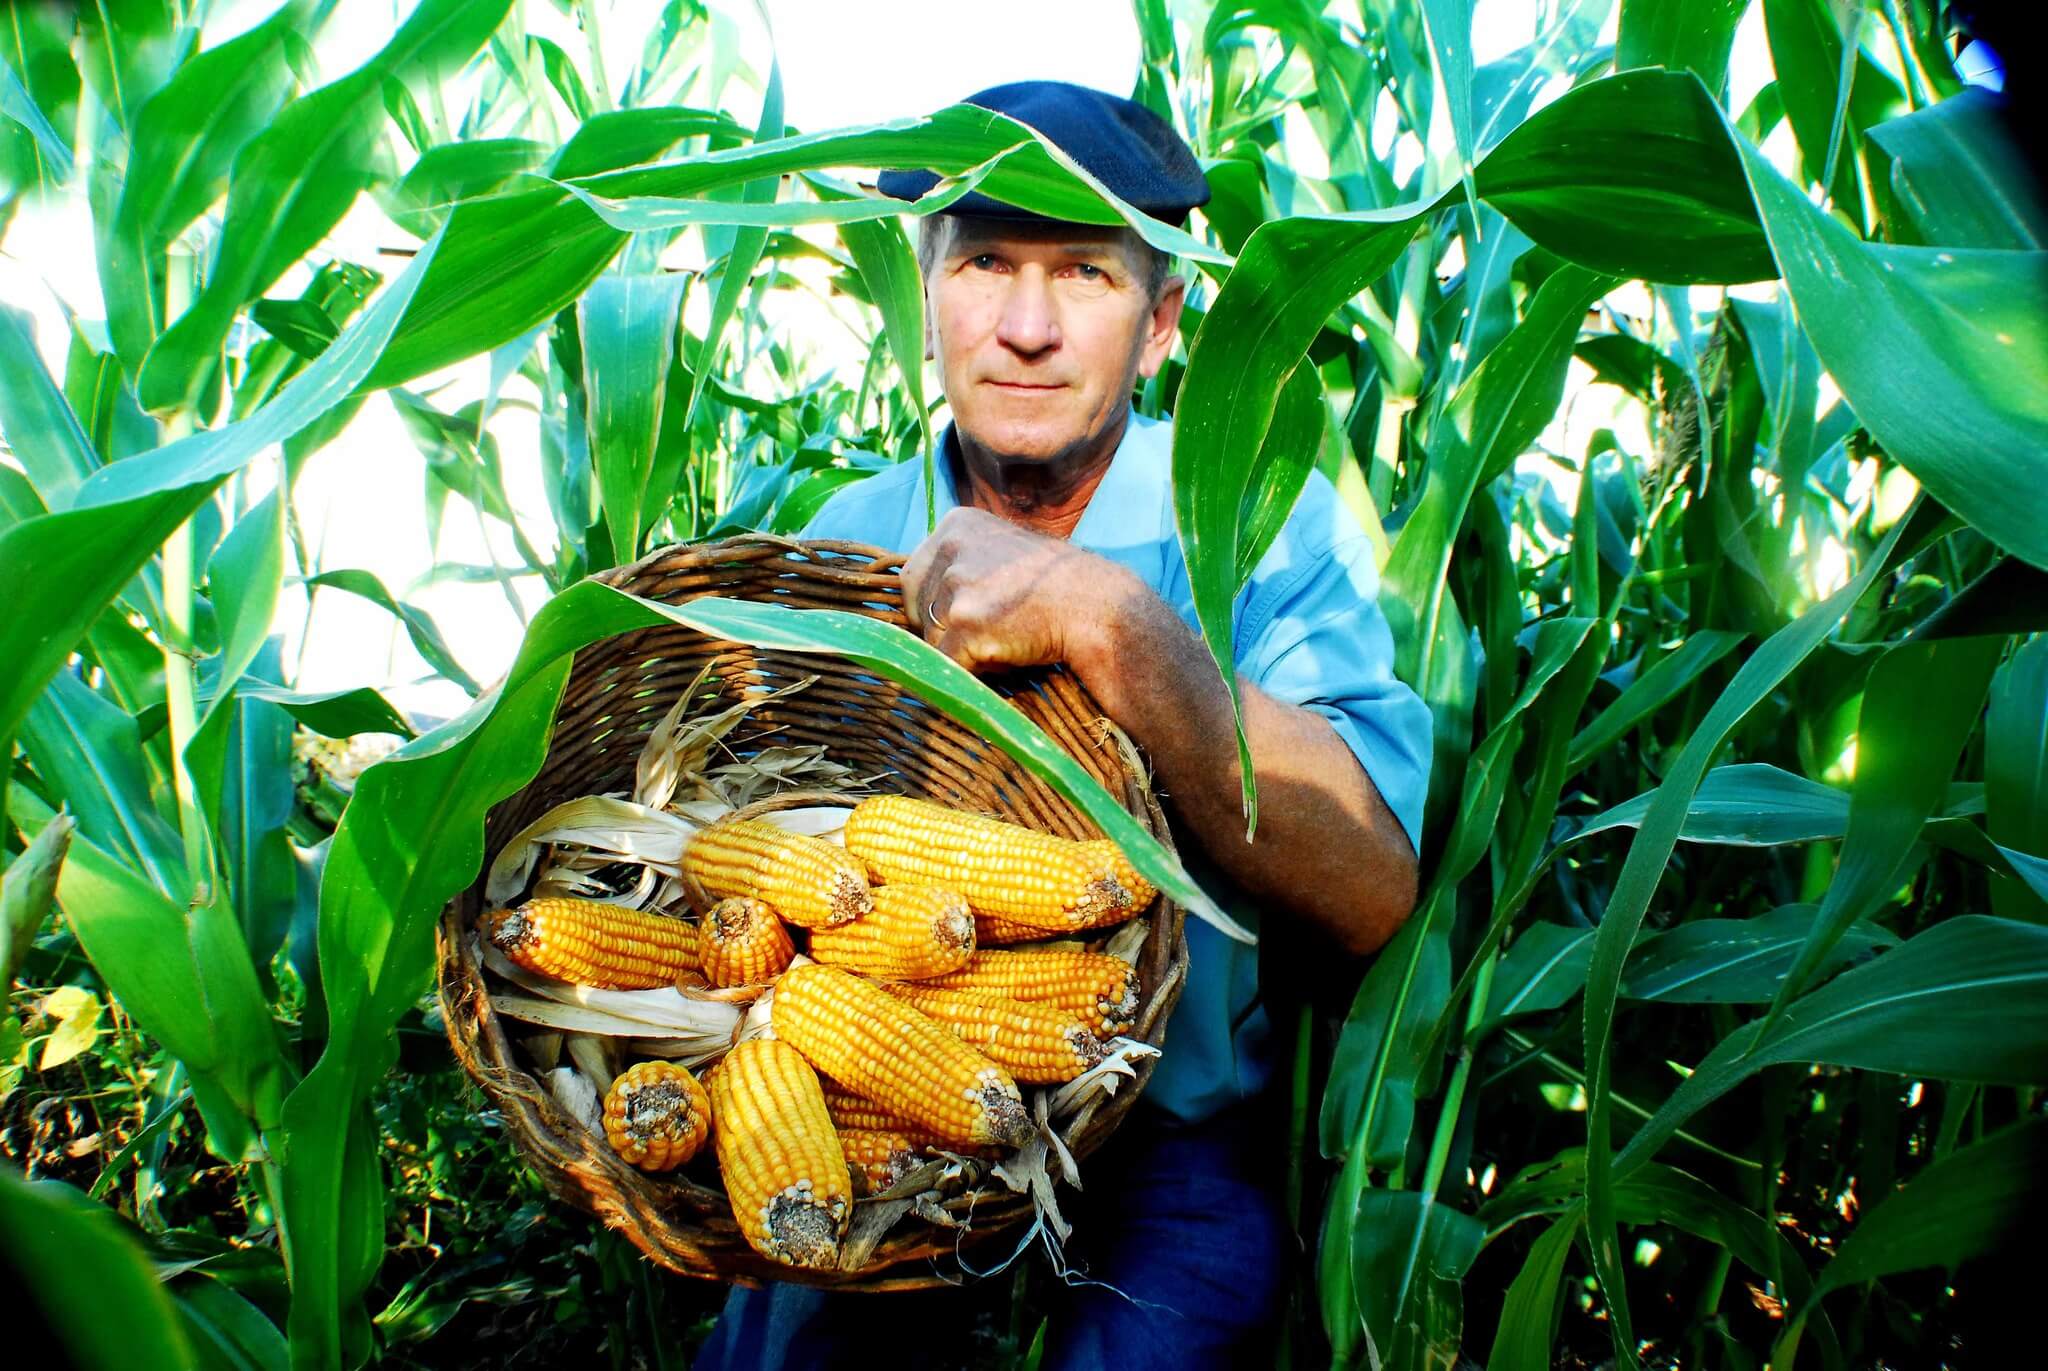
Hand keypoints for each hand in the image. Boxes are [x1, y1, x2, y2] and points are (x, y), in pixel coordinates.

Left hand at [899, 508, 1124, 671]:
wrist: (1097, 607)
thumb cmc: (1055, 586)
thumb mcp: (1002, 550)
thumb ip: (961, 562)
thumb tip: (917, 598)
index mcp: (956, 523)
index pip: (913, 575)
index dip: (934, 604)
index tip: (968, 614)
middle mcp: (952, 546)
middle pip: (915, 605)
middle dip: (941, 627)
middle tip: (986, 631)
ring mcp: (957, 584)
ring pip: (931, 637)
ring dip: (961, 649)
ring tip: (1004, 638)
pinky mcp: (966, 623)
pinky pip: (947, 663)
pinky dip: (972, 670)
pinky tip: (1006, 655)